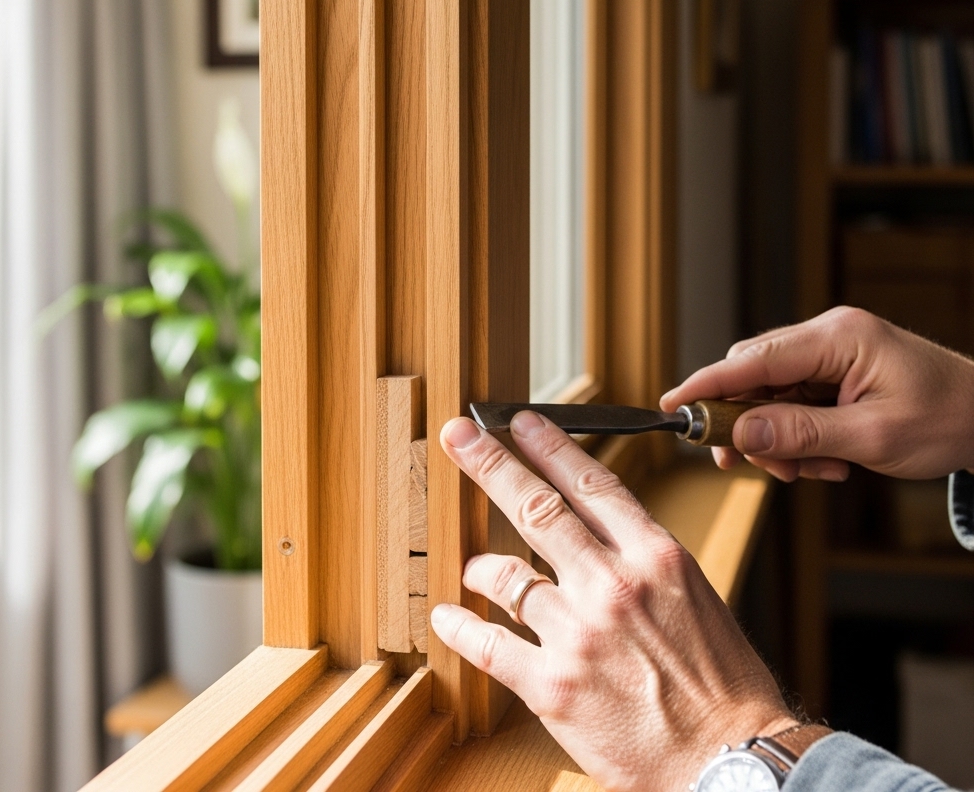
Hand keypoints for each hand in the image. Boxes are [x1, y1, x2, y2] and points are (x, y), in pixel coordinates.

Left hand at [430, 412, 795, 791]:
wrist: (735, 760)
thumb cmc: (724, 685)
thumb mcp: (696, 597)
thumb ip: (643, 562)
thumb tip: (602, 539)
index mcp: (655, 556)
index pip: (590, 483)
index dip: (550, 447)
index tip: (522, 423)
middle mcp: (612, 584)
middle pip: (536, 508)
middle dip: (490, 463)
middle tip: (458, 434)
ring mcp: (578, 632)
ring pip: (506, 575)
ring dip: (481, 566)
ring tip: (472, 566)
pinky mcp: (553, 685)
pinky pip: (489, 644)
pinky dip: (461, 627)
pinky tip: (445, 617)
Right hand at [661, 306, 973, 481]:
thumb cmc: (949, 420)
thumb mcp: (874, 435)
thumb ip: (802, 433)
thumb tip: (741, 435)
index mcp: (838, 338)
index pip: (754, 359)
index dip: (708, 384)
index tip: (673, 406)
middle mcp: (828, 337)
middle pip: (754, 376)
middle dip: (746, 425)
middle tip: (749, 465)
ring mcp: (830, 354)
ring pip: (769, 395)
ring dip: (775, 438)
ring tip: (806, 470)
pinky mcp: (834, 373)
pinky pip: (792, 404)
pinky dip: (796, 437)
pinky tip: (823, 461)